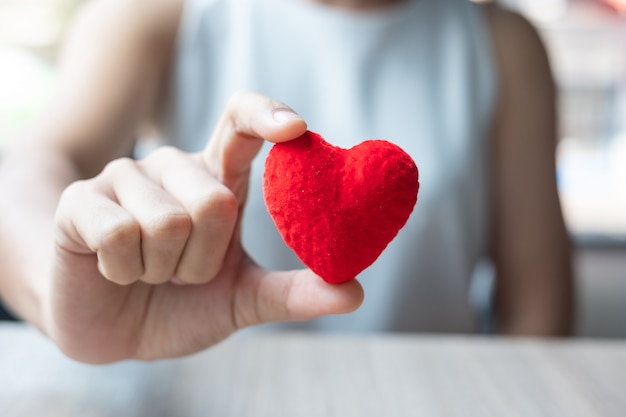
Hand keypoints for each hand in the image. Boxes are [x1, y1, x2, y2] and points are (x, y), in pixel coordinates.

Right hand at [48, 91, 363, 362]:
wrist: (113, 329)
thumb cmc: (182, 304)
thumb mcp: (242, 299)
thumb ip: (294, 293)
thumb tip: (355, 291)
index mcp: (216, 179)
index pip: (240, 122)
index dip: (266, 115)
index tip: (295, 128)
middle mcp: (173, 167)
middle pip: (214, 201)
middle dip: (203, 261)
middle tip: (183, 273)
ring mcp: (124, 177)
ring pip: (168, 222)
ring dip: (164, 270)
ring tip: (150, 271)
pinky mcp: (81, 200)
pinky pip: (119, 234)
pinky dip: (125, 271)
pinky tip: (116, 270)